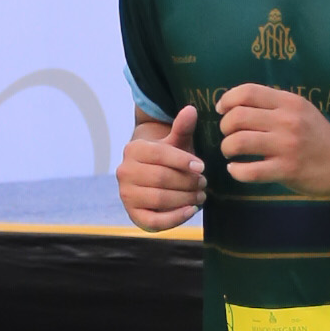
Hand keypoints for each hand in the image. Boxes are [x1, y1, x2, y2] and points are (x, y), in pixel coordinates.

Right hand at [118, 105, 206, 231]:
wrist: (152, 179)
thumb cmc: (168, 159)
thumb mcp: (176, 142)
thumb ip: (182, 128)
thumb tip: (191, 109)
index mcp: (134, 149)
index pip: (160, 154)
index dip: (183, 161)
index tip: (202, 167)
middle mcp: (125, 171)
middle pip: (162, 178)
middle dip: (187, 182)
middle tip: (204, 183)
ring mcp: (126, 194)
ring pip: (160, 198)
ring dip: (185, 199)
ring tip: (201, 195)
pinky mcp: (134, 215)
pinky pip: (154, 221)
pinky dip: (175, 218)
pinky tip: (191, 211)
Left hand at [212, 83, 329, 196]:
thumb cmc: (320, 137)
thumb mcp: (303, 111)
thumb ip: (275, 106)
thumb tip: (238, 104)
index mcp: (289, 102)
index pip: (247, 92)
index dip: (227, 100)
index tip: (221, 110)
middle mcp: (287, 121)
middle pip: (237, 117)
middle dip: (224, 127)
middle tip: (229, 135)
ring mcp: (286, 146)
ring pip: (238, 142)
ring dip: (227, 148)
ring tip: (231, 152)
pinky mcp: (286, 170)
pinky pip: (249, 171)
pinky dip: (235, 171)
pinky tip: (236, 169)